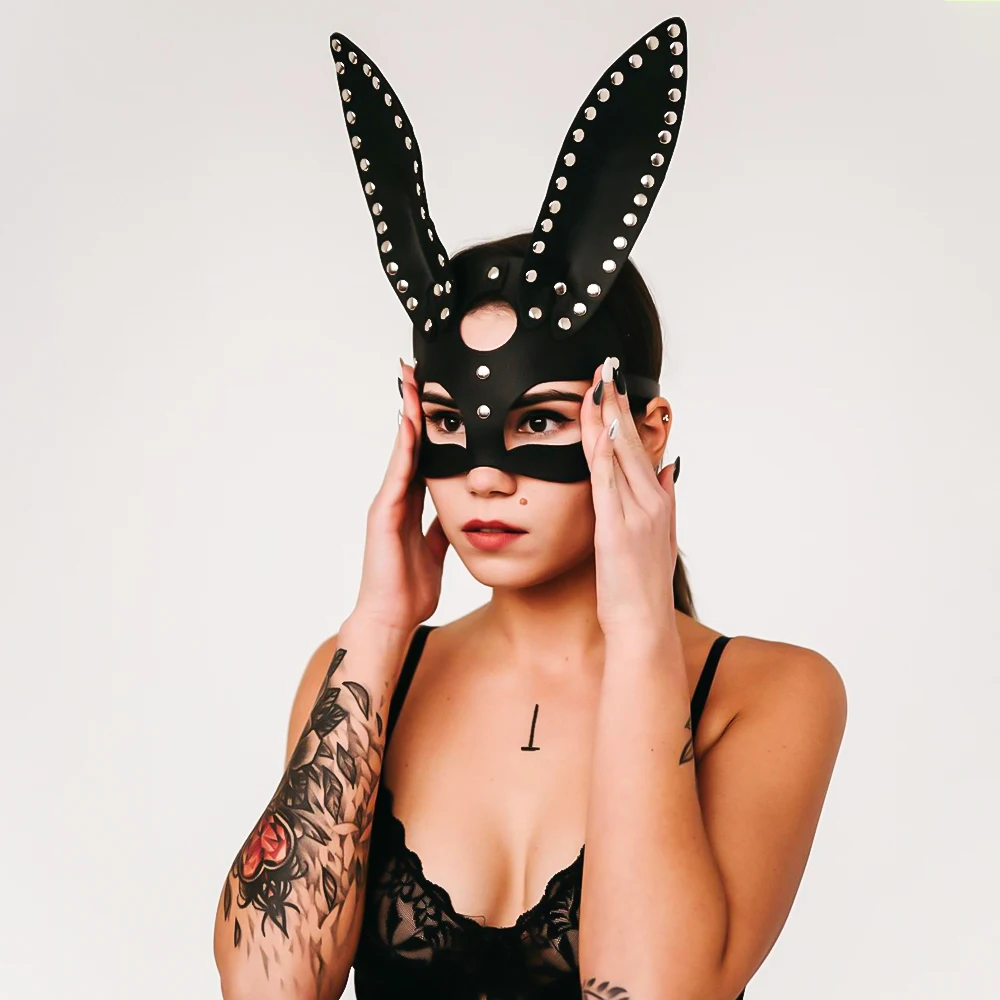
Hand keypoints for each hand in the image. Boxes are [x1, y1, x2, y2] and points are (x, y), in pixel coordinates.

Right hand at [351, 360, 449, 634]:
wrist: (392, 617)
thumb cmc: (411, 587)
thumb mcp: (437, 549)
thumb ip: (443, 526)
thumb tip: (460, 509)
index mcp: (411, 505)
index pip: (423, 456)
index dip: (428, 427)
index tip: (436, 397)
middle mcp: (397, 498)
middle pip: (408, 444)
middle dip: (413, 408)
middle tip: (418, 372)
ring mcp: (388, 503)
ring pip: (401, 451)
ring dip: (407, 416)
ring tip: (413, 383)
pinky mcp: (383, 514)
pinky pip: (398, 474)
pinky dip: (404, 447)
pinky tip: (410, 423)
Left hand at [581, 358, 678, 641]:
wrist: (644, 626)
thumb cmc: (641, 588)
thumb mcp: (658, 539)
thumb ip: (662, 502)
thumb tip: (669, 469)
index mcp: (659, 502)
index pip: (639, 448)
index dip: (628, 415)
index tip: (615, 386)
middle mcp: (652, 503)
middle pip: (632, 443)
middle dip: (618, 403)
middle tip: (607, 368)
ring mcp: (636, 515)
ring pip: (620, 456)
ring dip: (609, 418)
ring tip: (599, 385)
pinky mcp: (617, 531)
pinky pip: (609, 484)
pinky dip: (605, 454)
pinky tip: (600, 430)